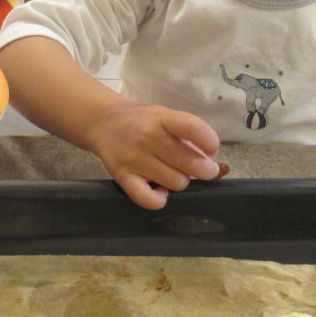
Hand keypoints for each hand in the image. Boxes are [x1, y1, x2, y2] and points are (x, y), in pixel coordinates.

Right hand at [85, 100, 221, 209]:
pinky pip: (148, 199)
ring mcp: (133, 158)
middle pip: (190, 163)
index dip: (210, 142)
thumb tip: (212, 160)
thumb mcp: (164, 116)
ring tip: (174, 174)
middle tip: (202, 169)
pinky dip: (159, 199)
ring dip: (181, 182)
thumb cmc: (142, 121)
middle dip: (205, 170)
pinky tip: (161, 191)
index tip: (211, 149)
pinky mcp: (122, 176)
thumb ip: (187, 133)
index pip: (193, 128)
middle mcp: (147, 137)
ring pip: (176, 183)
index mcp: (162, 118)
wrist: (104, 123)